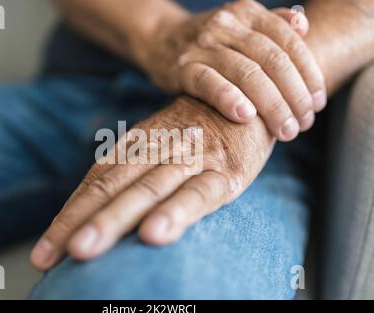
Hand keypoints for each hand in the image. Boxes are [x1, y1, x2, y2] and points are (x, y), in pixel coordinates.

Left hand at [31, 96, 273, 269]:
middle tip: (46, 257)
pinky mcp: (225, 173)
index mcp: (137, 146)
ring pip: (146, 190)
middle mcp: (157, 151)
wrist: (245, 99)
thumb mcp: (160, 147)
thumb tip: (94, 214)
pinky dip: (176, 212)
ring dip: (114, 219)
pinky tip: (156, 235)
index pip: (95, 183)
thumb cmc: (196, 133)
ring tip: (85, 250)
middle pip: (111, 188)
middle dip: (78, 222)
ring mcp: (191, 160)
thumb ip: (132, 174)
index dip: (67, 217)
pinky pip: (199, 194)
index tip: (43, 254)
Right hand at [135, 0, 325, 140]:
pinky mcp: (183, 68)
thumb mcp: (241, 26)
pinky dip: (228, 98)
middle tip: (304, 124)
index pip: (289, 42)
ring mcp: (203, 46)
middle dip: (294, 96)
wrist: (161, 40)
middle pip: (272, 61)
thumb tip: (304, 26)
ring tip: (286, 130)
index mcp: (248, 13)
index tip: (318, 103)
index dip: (309, 74)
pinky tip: (245, 116)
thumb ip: (272, 25)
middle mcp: (227, 24)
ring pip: (246, 73)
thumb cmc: (210, 42)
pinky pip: (209, 82)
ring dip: (272, 105)